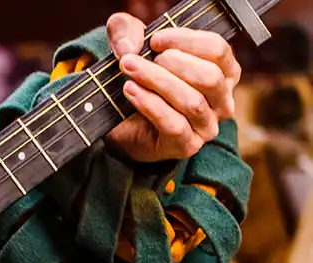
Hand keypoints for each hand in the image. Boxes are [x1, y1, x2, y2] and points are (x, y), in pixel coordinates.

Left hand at [104, 14, 240, 164]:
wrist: (122, 127)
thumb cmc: (140, 84)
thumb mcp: (133, 49)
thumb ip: (127, 32)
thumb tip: (128, 45)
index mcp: (223, 72)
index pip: (218, 50)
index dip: (187, 41)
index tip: (155, 39)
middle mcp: (222, 100)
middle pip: (209, 77)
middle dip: (172, 63)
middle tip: (138, 58)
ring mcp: (207, 126)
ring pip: (192, 102)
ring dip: (157, 81)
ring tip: (129, 70)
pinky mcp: (187, 146)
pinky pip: (174, 124)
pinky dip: (150, 105)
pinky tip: (130, 91)